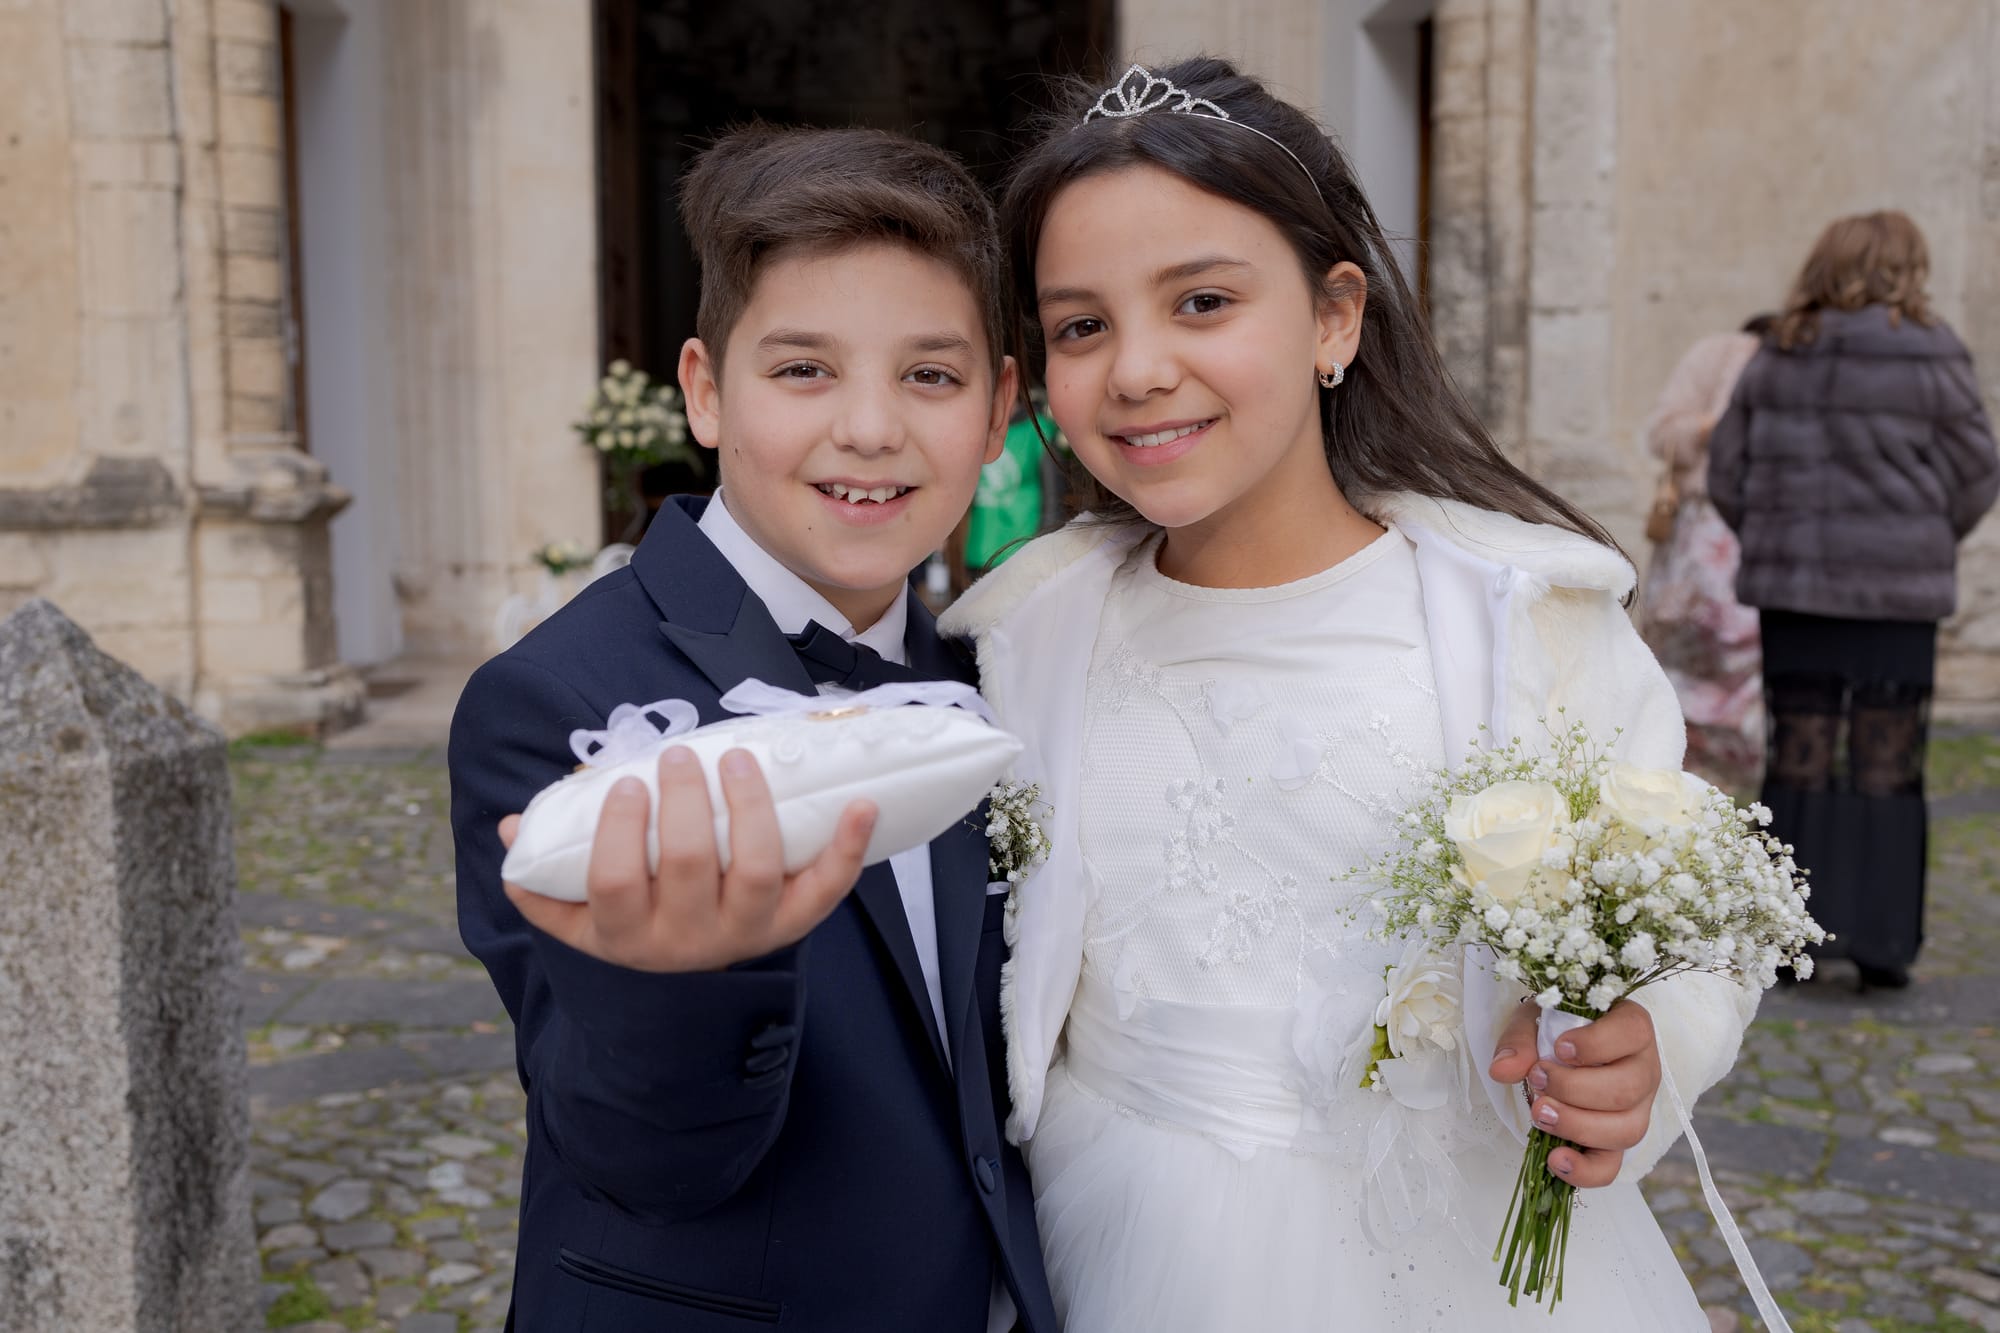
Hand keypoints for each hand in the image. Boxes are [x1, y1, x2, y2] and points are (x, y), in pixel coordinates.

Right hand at [499, 746, 877, 971]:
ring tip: (738, 761)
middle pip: (687, 865)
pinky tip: (862, 804)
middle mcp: (684, 940)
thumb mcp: (577, 918)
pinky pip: (825, 891)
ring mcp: (743, 933)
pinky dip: (848, 848)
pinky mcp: (791, 927)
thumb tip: (512, 827)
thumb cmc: (630, 929)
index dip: (619, 829)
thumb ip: (542, 876)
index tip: (626, 783)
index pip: (614, 881)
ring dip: (750, 809)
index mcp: (623, 934)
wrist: (687, 1001)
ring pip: (755, 871)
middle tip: (679, 757)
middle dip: (683, 802)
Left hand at [1488, 999, 1660, 1187]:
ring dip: (1577, 1126)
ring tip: (1540, 1114)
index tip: (1560, 1048)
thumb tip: (1503, 1070)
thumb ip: (1521, 1040)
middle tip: (1538, 1080)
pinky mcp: (1616, 1142)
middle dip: (1575, 1089)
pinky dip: (1584, 1170)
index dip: (1597, 1044)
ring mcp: (1637, 1110)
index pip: (1633, 1033)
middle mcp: (1644, 1071)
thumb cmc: (1557, 1030)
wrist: (1558, 1051)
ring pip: (1625, 1130)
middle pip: (1626, 1089)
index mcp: (1632, 1030)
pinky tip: (1555, 1160)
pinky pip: (1611, 1166)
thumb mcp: (1536, 1021)